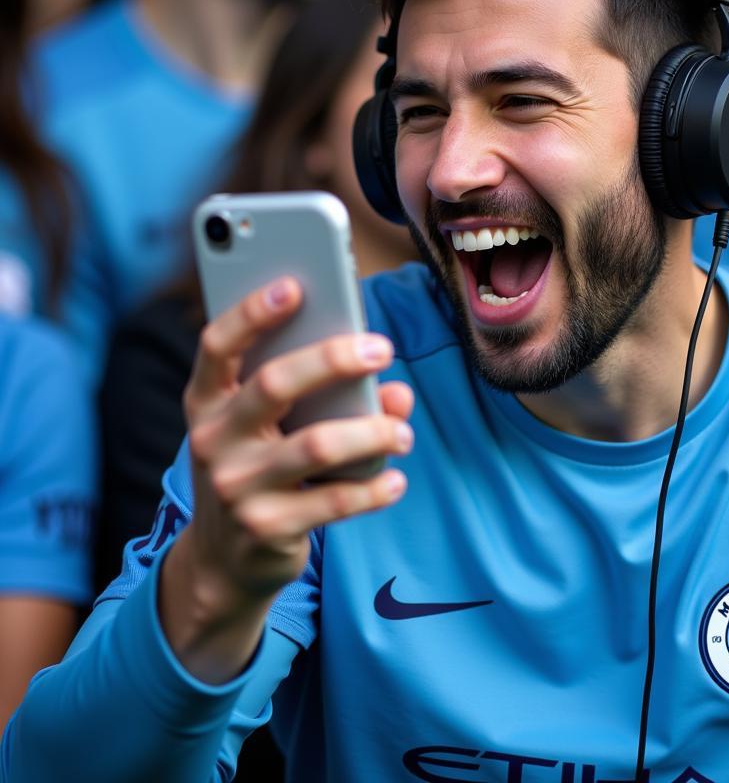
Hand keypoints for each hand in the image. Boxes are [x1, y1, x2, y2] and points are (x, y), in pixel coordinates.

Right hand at [161, 277, 412, 679]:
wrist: (225, 560)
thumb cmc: (260, 467)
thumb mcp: (271, 429)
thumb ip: (326, 397)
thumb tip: (395, 391)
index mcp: (207, 401)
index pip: (217, 345)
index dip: (252, 312)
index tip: (296, 285)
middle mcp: (213, 440)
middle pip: (273, 384)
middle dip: (333, 359)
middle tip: (382, 348)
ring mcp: (236, 487)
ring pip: (316, 444)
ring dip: (372, 431)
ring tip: (404, 432)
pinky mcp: (267, 528)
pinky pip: (335, 501)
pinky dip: (374, 488)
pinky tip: (396, 479)